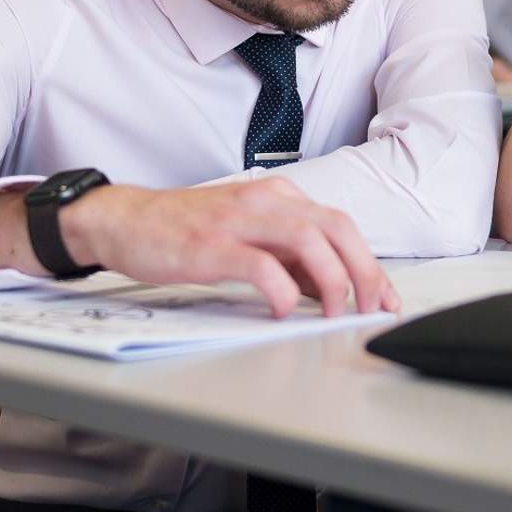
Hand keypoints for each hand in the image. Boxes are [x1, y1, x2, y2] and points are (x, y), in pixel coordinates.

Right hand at [57, 179, 397, 317]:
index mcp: (278, 197)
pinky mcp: (211, 245)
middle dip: (366, 273)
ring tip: (336, 314)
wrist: (125, 220)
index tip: (386, 300)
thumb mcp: (245, 236)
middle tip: (372, 310)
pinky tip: (284, 311)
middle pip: (337, 229)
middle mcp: (264, 201)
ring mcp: (238, 220)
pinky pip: (261, 265)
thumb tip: (329, 290)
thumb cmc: (184, 231)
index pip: (342, 226)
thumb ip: (287, 257)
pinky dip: (282, 290)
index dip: (372, 265)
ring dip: (333, 282)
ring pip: (308, 241)